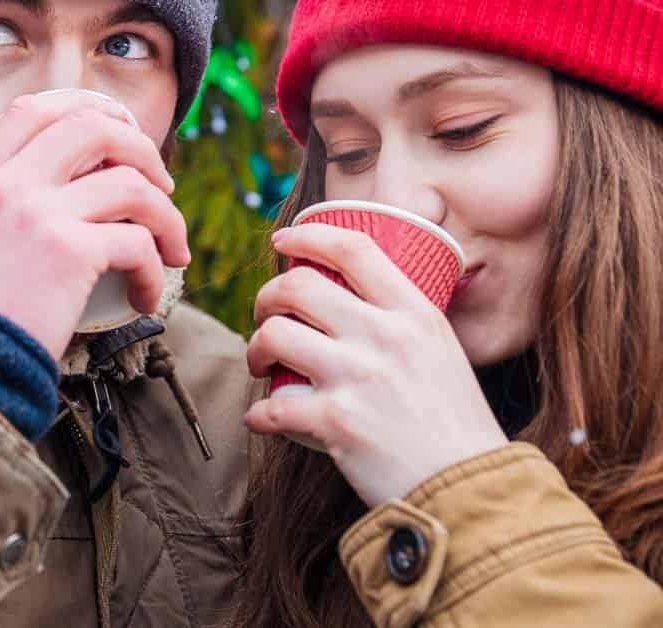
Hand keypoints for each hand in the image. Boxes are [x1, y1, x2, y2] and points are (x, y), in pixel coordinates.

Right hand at [0, 90, 191, 361]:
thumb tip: (65, 192)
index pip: (32, 110)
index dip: (85, 108)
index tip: (120, 130)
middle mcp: (5, 185)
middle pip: (92, 128)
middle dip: (143, 150)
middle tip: (162, 187)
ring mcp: (37, 215)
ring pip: (131, 185)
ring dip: (167, 217)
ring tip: (171, 250)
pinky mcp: (69, 254)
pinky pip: (138, 244)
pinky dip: (154, 271)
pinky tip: (145, 295)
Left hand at [244, 223, 508, 504]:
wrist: (470, 488)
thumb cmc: (454, 424)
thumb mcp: (443, 353)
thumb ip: (403, 325)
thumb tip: (354, 303)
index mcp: (415, 314)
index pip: (354, 249)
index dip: (309, 236)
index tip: (284, 240)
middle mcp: (385, 336)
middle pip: (297, 286)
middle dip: (266, 297)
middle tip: (264, 316)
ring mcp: (358, 377)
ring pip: (273, 336)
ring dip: (254, 349)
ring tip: (261, 364)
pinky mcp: (336, 422)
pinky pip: (271, 406)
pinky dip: (258, 414)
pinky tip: (262, 420)